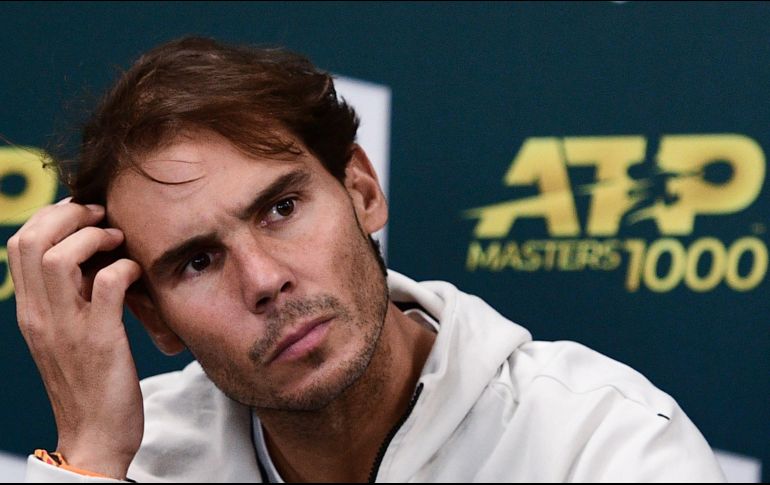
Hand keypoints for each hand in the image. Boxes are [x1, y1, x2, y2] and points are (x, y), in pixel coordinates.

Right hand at [8, 199, 142, 479]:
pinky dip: (124, 267)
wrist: (96, 435)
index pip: (19, 244)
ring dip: (92, 238)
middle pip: (30, 241)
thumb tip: (89, 255)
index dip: (50, 217)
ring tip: (116, 240)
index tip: (82, 215)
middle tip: (101, 218)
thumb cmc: (89, 381)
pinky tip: (136, 272)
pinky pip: (107, 284)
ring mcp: (67, 328)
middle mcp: (40, 316)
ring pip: (57, 258)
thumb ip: (67, 298)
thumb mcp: (66, 334)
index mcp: (30, 312)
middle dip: (67, 216)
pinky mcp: (101, 341)